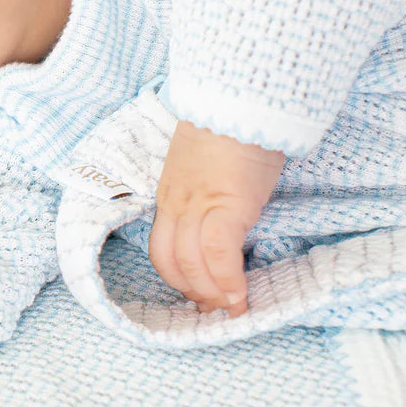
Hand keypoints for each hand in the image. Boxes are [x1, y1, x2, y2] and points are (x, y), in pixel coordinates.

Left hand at [148, 121, 284, 314]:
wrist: (244, 96)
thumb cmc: (234, 123)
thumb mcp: (207, 161)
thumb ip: (208, 187)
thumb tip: (226, 212)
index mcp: (169, 192)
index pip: (161, 247)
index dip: (178, 276)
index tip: (199, 292)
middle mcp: (176, 202)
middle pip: (170, 262)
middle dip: (193, 292)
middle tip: (216, 310)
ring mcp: (197, 204)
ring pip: (192, 264)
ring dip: (212, 294)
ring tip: (232, 309)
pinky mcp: (225, 205)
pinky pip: (219, 255)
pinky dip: (229, 281)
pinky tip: (242, 296)